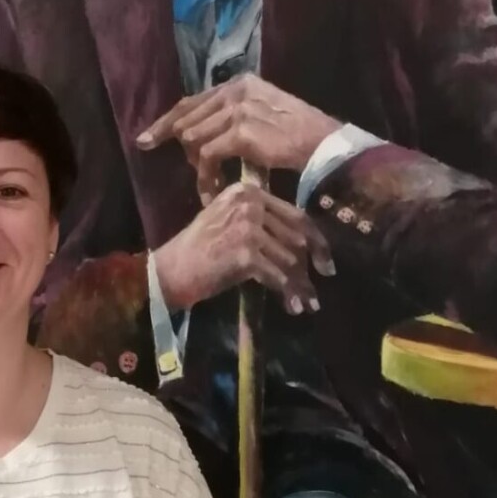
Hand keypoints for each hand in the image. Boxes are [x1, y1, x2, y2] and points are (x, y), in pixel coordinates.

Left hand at [137, 73, 338, 203]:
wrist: (323, 146)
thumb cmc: (298, 136)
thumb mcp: (262, 115)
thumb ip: (232, 116)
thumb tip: (199, 132)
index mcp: (239, 83)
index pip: (192, 102)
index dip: (166, 122)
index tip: (146, 139)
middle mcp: (235, 90)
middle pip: (186, 119)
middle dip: (183, 150)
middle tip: (193, 173)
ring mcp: (237, 109)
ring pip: (192, 139)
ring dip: (197, 166)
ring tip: (210, 182)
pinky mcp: (240, 131)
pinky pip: (207, 157)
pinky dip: (206, 177)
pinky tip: (212, 190)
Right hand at [153, 182, 334, 315]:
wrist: (172, 269)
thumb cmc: (200, 248)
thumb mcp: (230, 220)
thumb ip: (263, 221)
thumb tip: (305, 243)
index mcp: (248, 191)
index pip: (294, 213)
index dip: (315, 239)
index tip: (324, 259)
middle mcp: (249, 202)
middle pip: (295, 235)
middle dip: (310, 264)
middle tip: (321, 284)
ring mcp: (247, 226)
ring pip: (289, 258)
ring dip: (299, 283)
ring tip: (307, 301)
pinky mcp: (245, 252)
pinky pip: (277, 276)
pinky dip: (287, 293)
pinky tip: (293, 306)